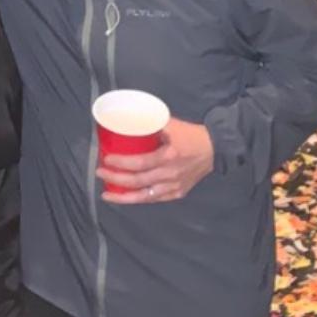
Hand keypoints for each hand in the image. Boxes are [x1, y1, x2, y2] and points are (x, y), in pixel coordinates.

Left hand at [97, 118, 214, 203]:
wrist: (216, 149)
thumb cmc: (191, 135)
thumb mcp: (172, 124)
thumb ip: (152, 122)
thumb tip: (129, 117)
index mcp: (169, 157)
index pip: (139, 163)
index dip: (121, 163)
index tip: (107, 160)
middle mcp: (170, 175)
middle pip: (138, 181)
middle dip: (116, 178)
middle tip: (100, 173)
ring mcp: (174, 187)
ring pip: (144, 197)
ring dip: (124, 197)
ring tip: (107, 194)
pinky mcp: (178, 193)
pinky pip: (154, 199)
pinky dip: (139, 199)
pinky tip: (126, 198)